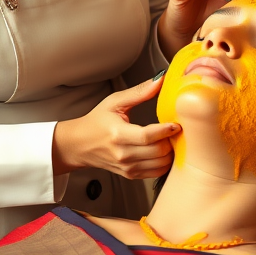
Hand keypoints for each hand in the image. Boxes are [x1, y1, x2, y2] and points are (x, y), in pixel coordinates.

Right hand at [52, 75, 177, 178]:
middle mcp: (123, 154)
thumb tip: (160, 79)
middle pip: (158, 152)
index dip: (165, 131)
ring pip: (160, 164)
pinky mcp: (130, 174)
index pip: (147, 136)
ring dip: (170, 152)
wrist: (79, 145)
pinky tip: (163, 150)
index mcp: (118, 134)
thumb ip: (139, 92)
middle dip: (171, 140)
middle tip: (176, 130)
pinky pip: (156, 172)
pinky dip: (165, 162)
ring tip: (170, 139)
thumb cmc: (96, 122)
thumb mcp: (114, 102)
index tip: (176, 124)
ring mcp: (127, 167)